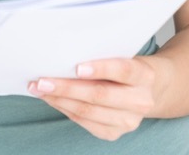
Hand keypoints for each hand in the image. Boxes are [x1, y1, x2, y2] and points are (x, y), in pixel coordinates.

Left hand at [27, 57, 157, 140]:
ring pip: (88, 111)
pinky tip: (52, 99)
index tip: (77, 66)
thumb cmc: (127, 67)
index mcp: (145, 75)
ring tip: (40, 89)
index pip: (124, 71)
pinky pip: (84, 122)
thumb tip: (65, 55)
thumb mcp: (124, 55)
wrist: (148, 90)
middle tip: (43, 80)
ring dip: (60, 100)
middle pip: (100, 95)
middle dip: (67, 87)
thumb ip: (103, 55)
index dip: (101, 68)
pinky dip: (65, 109)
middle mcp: (140, 101)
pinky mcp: (114, 133)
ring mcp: (128, 121)